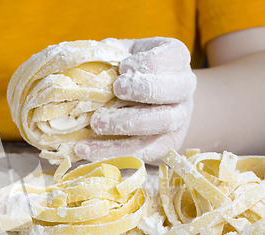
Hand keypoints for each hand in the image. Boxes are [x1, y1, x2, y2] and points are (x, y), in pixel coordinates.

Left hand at [74, 37, 195, 162]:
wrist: (153, 103)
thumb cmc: (130, 73)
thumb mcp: (122, 55)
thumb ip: (108, 54)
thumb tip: (80, 57)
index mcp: (175, 58)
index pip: (172, 57)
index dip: (148, 63)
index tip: (123, 67)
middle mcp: (184, 87)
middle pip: (173, 90)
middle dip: (144, 90)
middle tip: (115, 90)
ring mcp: (179, 118)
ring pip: (162, 122)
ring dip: (128, 124)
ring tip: (96, 124)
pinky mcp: (167, 145)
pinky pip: (146, 150)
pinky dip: (117, 152)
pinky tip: (89, 150)